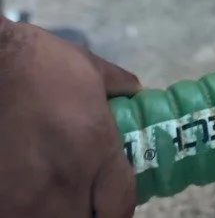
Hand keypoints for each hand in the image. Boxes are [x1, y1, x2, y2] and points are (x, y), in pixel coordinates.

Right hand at [0, 19, 140, 216]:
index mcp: (96, 150)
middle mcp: (65, 184)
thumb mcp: (91, 68)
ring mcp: (25, 202)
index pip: (121, 207)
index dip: (120, 208)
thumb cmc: (41, 65)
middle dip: (92, 213)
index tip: (113, 200)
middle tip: (87, 200)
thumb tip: (136, 94)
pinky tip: (28, 194)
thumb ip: (120, 87)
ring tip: (56, 196)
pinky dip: (27, 211)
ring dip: (59, 214)